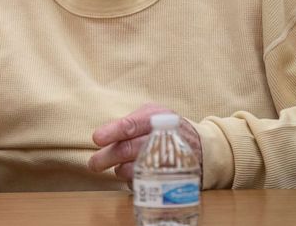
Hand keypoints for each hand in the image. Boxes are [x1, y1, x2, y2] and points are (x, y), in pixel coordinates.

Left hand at [88, 103, 202, 181]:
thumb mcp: (153, 113)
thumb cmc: (166, 126)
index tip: (96, 138)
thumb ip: (130, 121)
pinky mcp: (172, 177)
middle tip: (93, 164)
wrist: (201, 145)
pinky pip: (146, 182)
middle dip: (107, 157)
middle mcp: (163, 137)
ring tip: (116, 168)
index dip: (113, 132)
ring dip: (120, 170)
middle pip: (129, 149)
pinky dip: (134, 180)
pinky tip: (132, 175)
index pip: (131, 125)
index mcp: (156, 118)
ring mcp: (169, 159)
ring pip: (136, 168)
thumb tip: (105, 135)